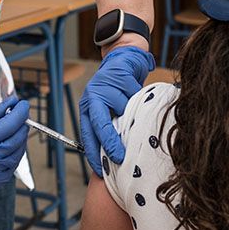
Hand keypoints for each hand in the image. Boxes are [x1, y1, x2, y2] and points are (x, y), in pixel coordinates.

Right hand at [0, 96, 29, 205]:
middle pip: (18, 137)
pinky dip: (14, 152)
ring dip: (19, 138)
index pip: (11, 123)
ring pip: (19, 151)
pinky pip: (14, 163)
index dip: (21, 112)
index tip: (24, 104)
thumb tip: (13, 102)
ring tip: (10, 131)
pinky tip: (5, 147)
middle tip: (19, 116)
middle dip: (22, 124)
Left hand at [79, 46, 154, 176]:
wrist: (124, 59)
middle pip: (100, 123)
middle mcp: (92, 96)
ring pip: (122, 109)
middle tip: (120, 158)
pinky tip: (141, 97)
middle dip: (110, 142)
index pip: (88, 135)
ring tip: (138, 114)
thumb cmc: (119, 90)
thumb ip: (111, 127)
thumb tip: (116, 157)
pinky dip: (140, 99)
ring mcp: (105, 84)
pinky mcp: (118, 74)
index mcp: (87, 107)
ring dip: (133, 115)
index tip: (102, 170)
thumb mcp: (110, 109)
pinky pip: (134, 94)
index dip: (94, 153)